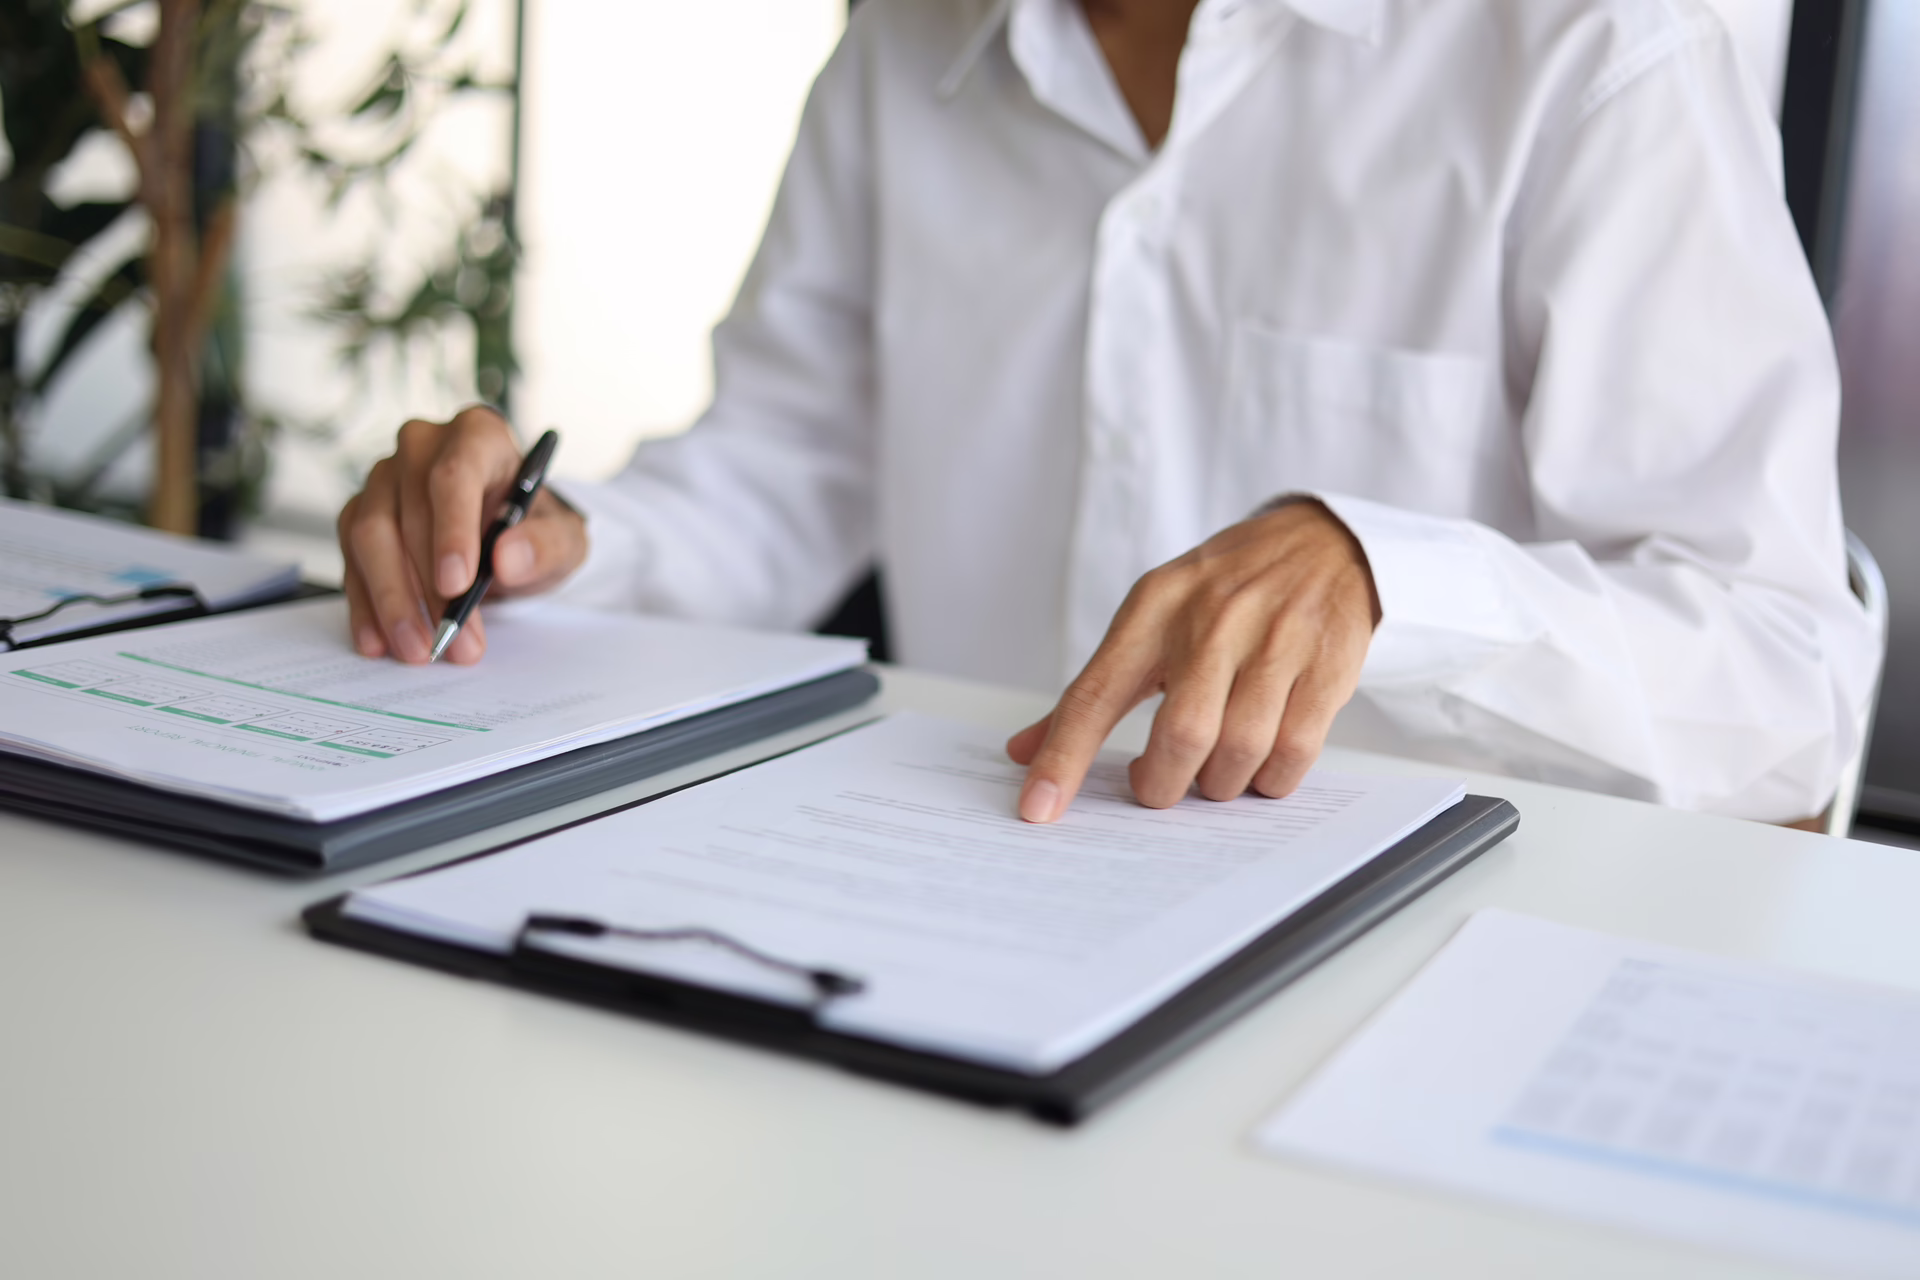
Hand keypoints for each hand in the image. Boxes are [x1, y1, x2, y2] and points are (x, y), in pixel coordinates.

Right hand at [336, 405, 587, 663]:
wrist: (510, 540)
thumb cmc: (534, 530)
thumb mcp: (565, 540)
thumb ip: (546, 546)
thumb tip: (507, 559)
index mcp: (477, 435)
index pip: (453, 477)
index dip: (451, 532)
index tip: (457, 586)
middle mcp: (421, 446)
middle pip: (408, 515)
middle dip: (427, 588)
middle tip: (449, 640)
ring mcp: (384, 480)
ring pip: (369, 537)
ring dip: (393, 601)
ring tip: (420, 650)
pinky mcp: (359, 516)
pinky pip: (351, 561)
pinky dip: (366, 606)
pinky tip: (379, 642)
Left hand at [1007, 499, 1379, 821]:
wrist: (1321, 543)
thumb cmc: (1222, 592)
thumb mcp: (1151, 619)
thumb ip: (1094, 690)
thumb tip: (1024, 753)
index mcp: (1154, 610)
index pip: (1096, 693)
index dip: (1063, 757)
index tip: (1038, 807)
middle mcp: (1212, 622)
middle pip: (1181, 735)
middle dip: (1163, 784)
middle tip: (1160, 787)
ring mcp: (1275, 642)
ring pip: (1240, 750)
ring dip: (1220, 785)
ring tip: (1213, 774)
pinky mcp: (1325, 666)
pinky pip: (1294, 751)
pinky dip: (1270, 779)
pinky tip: (1259, 767)